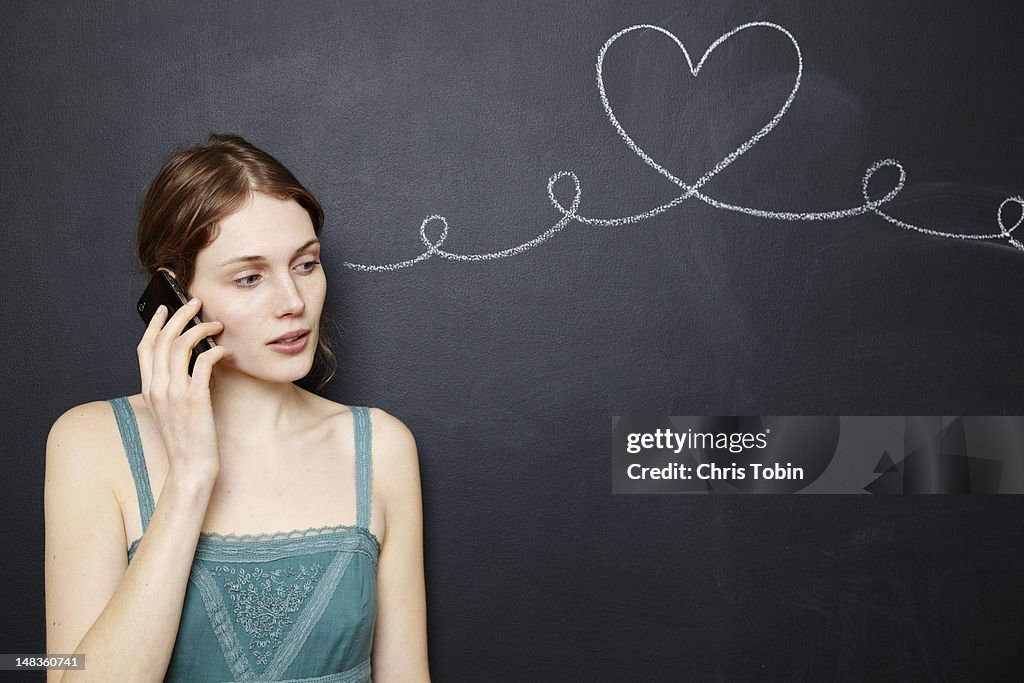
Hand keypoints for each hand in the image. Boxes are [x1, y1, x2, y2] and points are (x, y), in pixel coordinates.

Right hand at [137, 297, 232, 480]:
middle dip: (180, 315)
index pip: (145, 347)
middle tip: (196, 303)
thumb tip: (195, 361)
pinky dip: (216, 350)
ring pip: (181, 345)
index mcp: (148, 389)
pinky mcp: (195, 399)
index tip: (166, 308)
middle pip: (163, 339)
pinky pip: (203, 362)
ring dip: (201, 329)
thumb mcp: (173, 409)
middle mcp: (157, 388)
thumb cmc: (187, 439)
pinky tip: (226, 351)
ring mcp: (174, 393)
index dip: (155, 324)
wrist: (190, 467)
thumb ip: (176, 385)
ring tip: (216, 325)